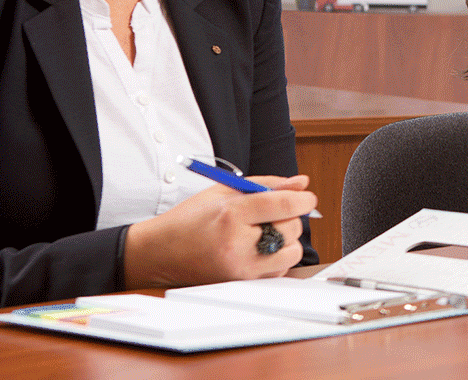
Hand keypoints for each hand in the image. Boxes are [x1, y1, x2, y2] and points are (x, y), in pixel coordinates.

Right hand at [123, 174, 315, 288]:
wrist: (160, 253)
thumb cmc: (190, 220)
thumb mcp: (224, 191)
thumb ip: (267, 184)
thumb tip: (302, 183)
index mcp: (231, 215)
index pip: (283, 204)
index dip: (303, 199)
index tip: (307, 197)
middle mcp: (237, 244)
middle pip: (292, 228)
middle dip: (290, 218)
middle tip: (270, 215)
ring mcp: (241, 269)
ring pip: (292, 252)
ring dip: (286, 240)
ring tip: (263, 233)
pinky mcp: (243, 285)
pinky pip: (280, 270)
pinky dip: (276, 259)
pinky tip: (257, 250)